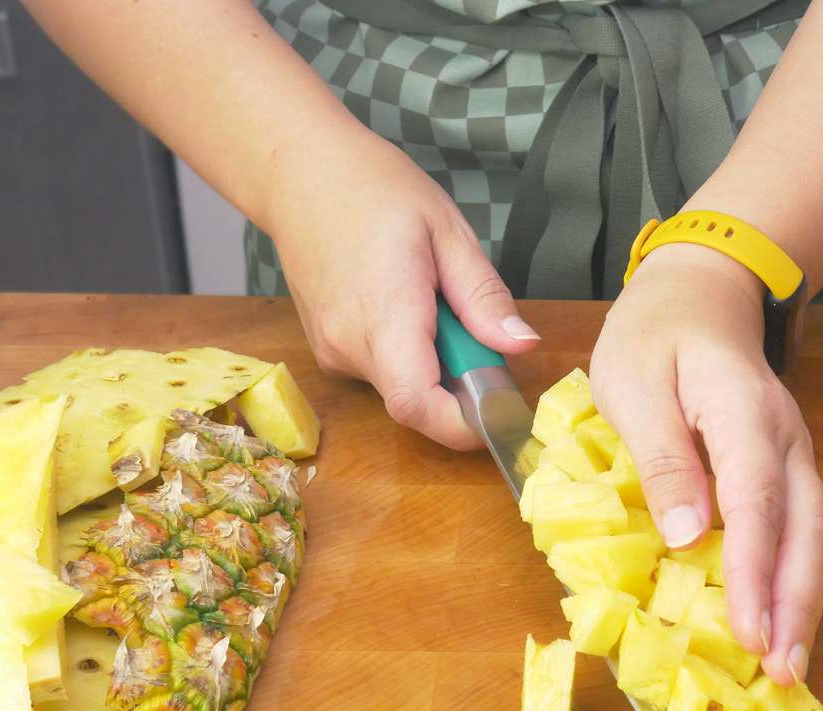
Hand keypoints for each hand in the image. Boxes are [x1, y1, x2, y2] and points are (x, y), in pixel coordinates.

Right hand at [266, 135, 540, 449]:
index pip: (417, 404)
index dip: (463, 425)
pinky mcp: (329, 351)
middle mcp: (349, 344)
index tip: (499, 410)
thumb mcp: (447, 232)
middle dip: (460, 386)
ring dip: (435, 365)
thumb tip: (522, 346)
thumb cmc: (373, 190)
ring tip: (433, 301)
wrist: (299, 173)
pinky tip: (408, 307)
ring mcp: (333, 351)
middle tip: (473, 329)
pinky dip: (410, 355)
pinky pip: (384, 372)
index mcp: (383, 313)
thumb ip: (483, 297)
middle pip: (417, 404)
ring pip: (402, 388)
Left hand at [591, 243, 822, 685]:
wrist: (700, 293)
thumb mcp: (634, 385)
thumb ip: (662, 458)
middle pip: (804, 529)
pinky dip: (795, 580)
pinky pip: (799, 530)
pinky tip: (780, 620)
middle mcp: (783, 439)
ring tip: (787, 663)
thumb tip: (687, 536)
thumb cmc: (655, 337)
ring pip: (812, 535)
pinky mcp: (784, 471)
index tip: (749, 632)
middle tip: (782, 671)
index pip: (756, 503)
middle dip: (796, 605)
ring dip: (802, 601)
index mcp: (745, 413)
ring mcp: (791, 455)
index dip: (754, 572)